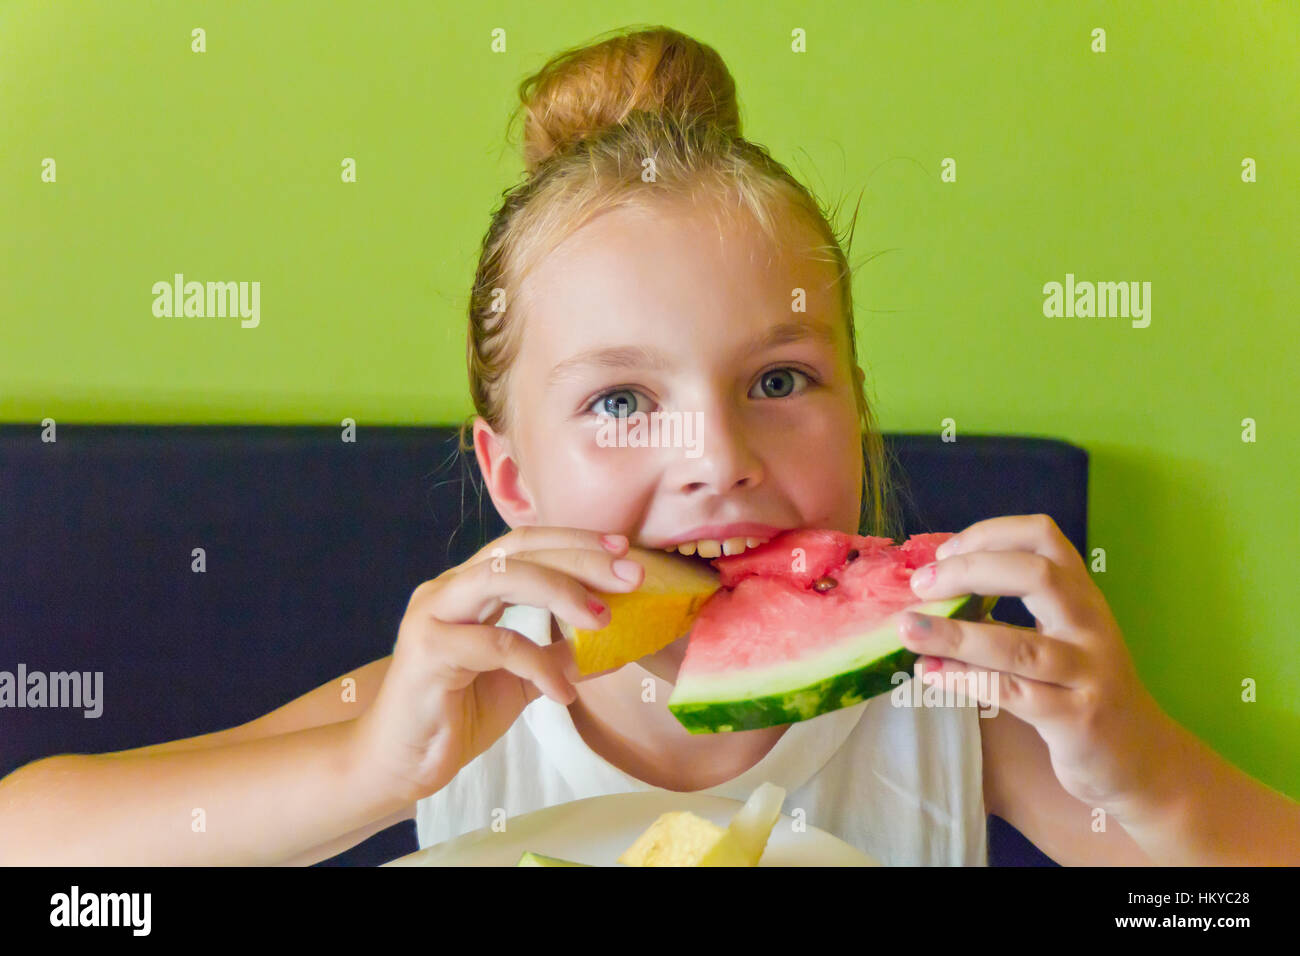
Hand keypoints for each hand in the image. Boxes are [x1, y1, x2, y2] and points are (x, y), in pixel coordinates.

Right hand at [349, 527, 643, 805]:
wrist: (402, 762)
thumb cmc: (458, 713)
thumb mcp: (523, 678)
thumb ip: (560, 654)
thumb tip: (619, 643)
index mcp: (469, 586)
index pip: (525, 544)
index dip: (576, 541)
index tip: (623, 549)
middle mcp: (448, 589)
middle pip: (519, 551)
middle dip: (581, 557)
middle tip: (631, 575)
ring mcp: (433, 614)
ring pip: (502, 577)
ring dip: (560, 591)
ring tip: (602, 619)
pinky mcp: (428, 650)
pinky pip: (495, 644)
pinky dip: (538, 664)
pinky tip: (564, 692)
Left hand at [896, 514, 1175, 813]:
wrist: (1141, 758)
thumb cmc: (1082, 687)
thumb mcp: (1060, 636)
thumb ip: (1012, 609)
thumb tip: (933, 587)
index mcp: (1081, 594)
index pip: (1043, 536)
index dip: (989, 533)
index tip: (943, 552)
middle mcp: (1090, 624)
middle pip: (1036, 576)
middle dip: (970, 571)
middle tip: (920, 585)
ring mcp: (1087, 672)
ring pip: (1017, 646)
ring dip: (954, 635)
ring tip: (908, 629)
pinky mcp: (1077, 718)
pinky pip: (1013, 694)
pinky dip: (965, 681)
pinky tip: (930, 674)